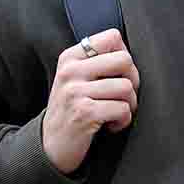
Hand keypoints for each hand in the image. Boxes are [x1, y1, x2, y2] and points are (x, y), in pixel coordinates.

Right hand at [42, 28, 139, 174]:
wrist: (50, 145)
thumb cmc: (71, 110)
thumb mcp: (75, 79)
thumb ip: (96, 62)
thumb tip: (130, 55)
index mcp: (70, 57)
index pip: (112, 37)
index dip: (124, 56)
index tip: (117, 75)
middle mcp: (70, 71)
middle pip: (124, 60)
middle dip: (133, 81)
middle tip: (122, 96)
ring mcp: (75, 91)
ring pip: (127, 87)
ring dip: (129, 105)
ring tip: (115, 112)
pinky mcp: (84, 113)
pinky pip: (123, 109)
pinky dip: (123, 121)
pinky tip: (110, 125)